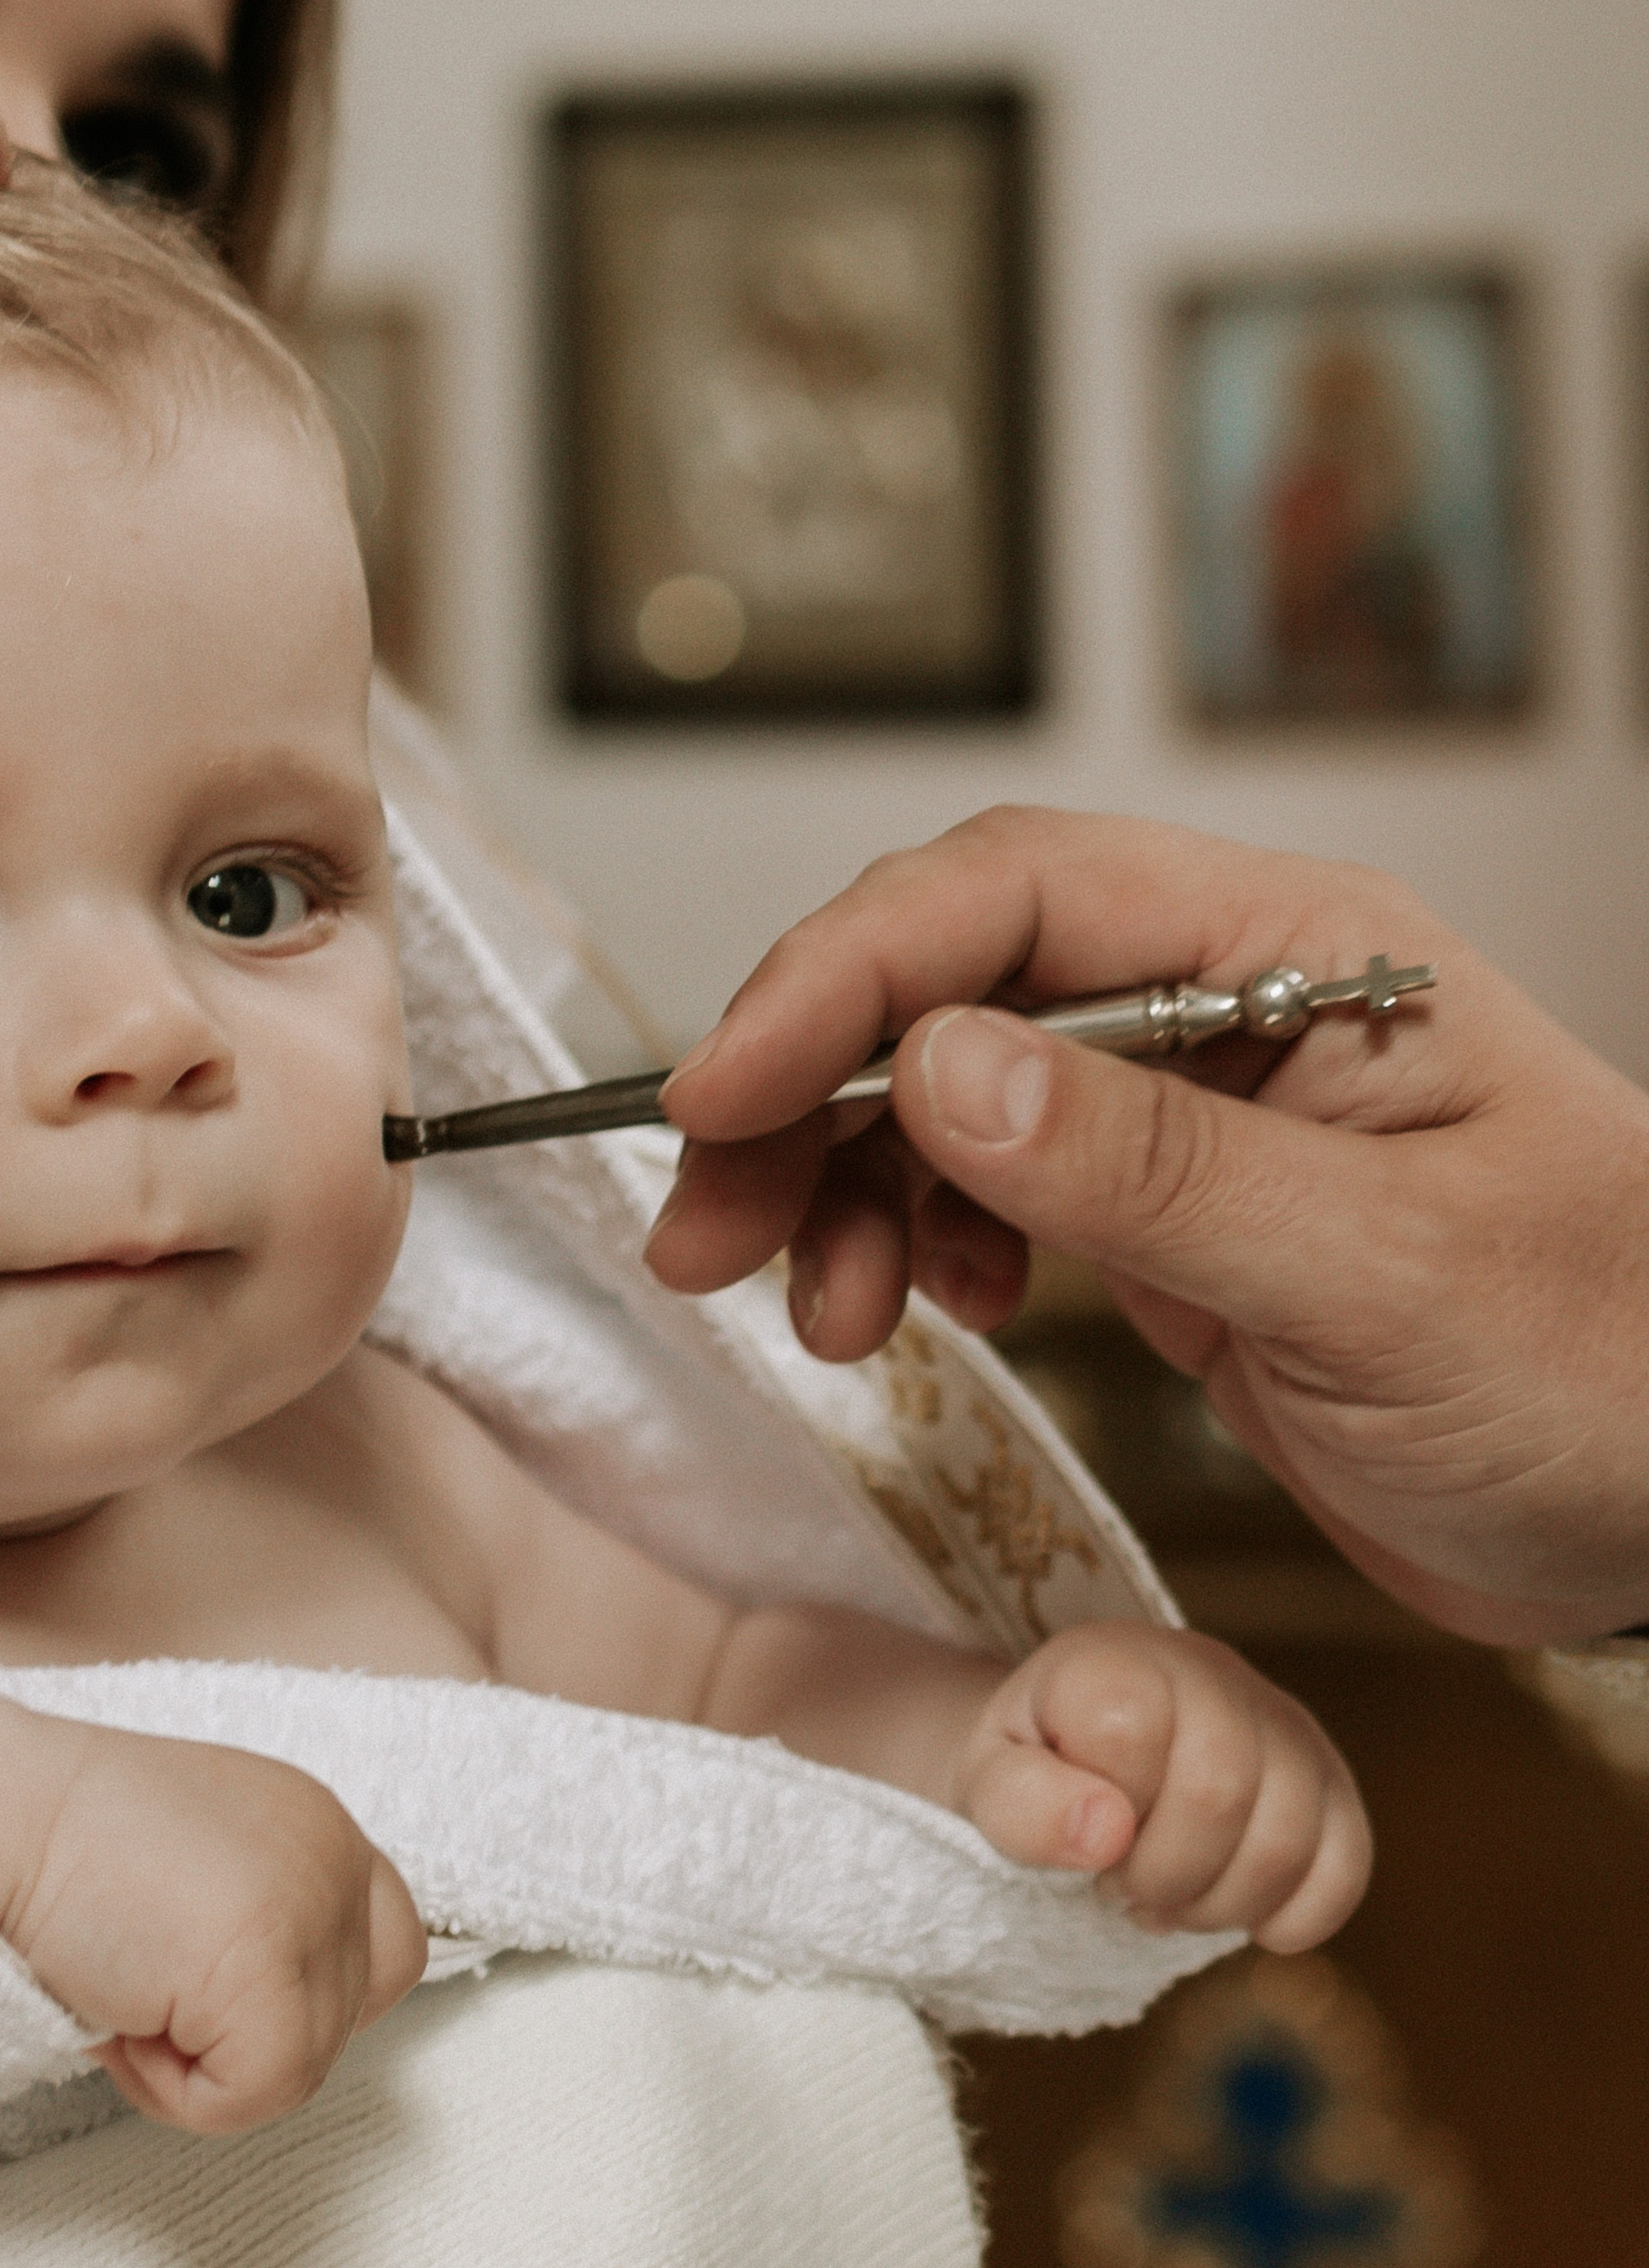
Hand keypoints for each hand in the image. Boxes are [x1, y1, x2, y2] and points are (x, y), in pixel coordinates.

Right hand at [12, 1723, 428, 2134]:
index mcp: (315, 1822)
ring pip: (299, 2069)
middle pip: (346, 2020)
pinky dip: (175, 2090)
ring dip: (199, 2064)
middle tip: (145, 1990)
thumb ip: (255, 1920)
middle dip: (245, 2034)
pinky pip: (253, 2095)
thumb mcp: (190, 1865)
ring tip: (121, 1990)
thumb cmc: (48, 1847)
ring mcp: (312, 1905)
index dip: (307, 1997)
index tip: (210, 1992)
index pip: (388, 1945)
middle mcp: (334, 1853)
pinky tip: (116, 2019)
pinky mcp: (270, 1967)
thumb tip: (261, 2024)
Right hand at [648, 806, 1648, 1645]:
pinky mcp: (1171, 1228)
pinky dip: (914, 1248)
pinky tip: (919, 1313)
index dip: (848, 976)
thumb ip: (1155, 1172)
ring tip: (823, 1317)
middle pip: (953, 987)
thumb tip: (942, 1067)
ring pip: (947, 1098)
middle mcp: (1231, 1009)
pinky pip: (989, 1196)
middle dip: (809, 1093)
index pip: (1021, 895)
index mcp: (1305, 954)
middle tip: (708, 1226)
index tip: (726, 1088)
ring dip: (846, 1191)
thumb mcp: (1380, 1277)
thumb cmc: (1605, 1372)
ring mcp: (1193, 1121)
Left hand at [950, 1623, 1370, 1954]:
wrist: (1074, 1748)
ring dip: (1217, 1905)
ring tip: (1170, 1897)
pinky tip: (1243, 1918)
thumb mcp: (987, 1781)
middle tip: (1123, 1886)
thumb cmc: (1029, 1768)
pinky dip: (1296, 1916)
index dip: (1099, 1819)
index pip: (1129, 1740)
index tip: (1079, 1840)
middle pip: (1218, 1796)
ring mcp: (1282, 1722)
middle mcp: (1212, 1673)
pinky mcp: (1328, 1778)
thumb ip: (1021, 1802)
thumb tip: (1105, 1832)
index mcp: (1118, 1660)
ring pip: (1286, 1838)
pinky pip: (1348, 1862)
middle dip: (1160, 1876)